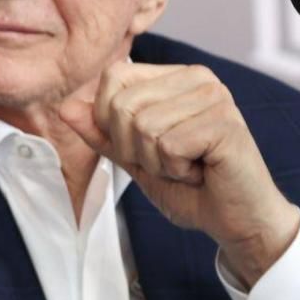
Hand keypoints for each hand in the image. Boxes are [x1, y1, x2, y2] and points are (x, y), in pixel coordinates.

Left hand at [57, 61, 299, 283]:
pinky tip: (201, 172)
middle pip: (122, 104)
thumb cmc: (189, 188)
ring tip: (187, 167)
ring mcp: (215, 97)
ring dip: (156, 162)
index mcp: (175, 78)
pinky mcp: (225, 123)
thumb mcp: (132, 158)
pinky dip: (176, 170)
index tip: (143, 147)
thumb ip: (101, 133)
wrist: (235, 221)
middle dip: (133, 148)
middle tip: (168, 162)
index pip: (112, 78)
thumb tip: (65, 108)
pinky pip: (168, 145)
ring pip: (143, 126)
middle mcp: (198, 78)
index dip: (110, 122)